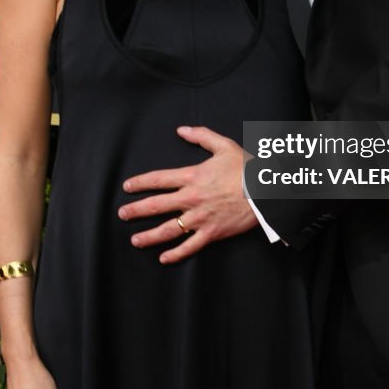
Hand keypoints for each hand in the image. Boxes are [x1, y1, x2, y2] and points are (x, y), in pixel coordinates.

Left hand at [118, 126, 257, 263]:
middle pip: (156, 206)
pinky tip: (164, 258)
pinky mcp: (211, 232)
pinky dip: (176, 254)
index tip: (127, 187)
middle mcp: (191, 198)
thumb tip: (182, 130)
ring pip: (168, 230)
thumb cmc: (246, 168)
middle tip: (122, 214)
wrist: (265, 190)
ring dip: (148, 236)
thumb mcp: (224, 145)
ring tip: (135, 240)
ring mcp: (200, 218)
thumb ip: (201, 136)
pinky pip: (190, 246)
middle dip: (135, 210)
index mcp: (192, 176)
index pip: (158, 180)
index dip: (140, 183)